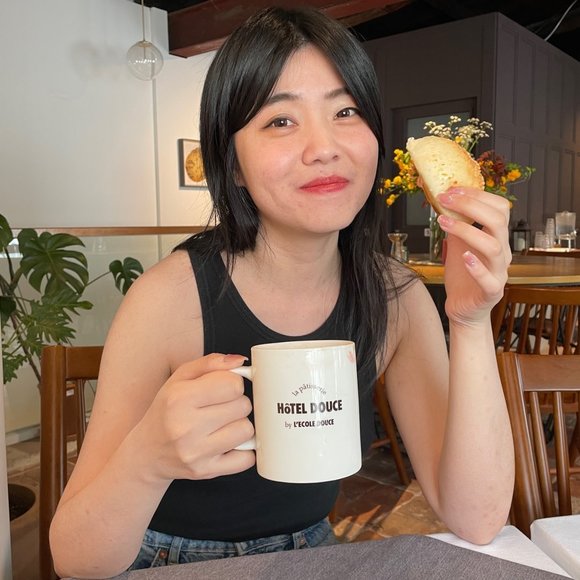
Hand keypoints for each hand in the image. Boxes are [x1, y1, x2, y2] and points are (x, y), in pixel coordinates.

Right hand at [133, 353, 254, 482]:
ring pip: (246, 430)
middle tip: (222, 407)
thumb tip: (240, 360)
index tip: (224, 388)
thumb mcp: (180, 379)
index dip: (233, 383)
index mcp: (180, 398)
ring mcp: (196, 452)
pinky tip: (228, 444)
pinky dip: (244, 451)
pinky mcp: (205, 471)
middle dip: (237, 403)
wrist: (147, 453)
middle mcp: (186, 426)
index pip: (233, 384)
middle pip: (243, 406)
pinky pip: (246, 459)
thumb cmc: (167, 411)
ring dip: (240, 425)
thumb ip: (210, 363)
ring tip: (224, 425)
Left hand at [436, 187, 510, 325]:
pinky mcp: (491, 292)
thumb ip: (455, 224)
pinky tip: (463, 257)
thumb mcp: (457, 244)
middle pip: (498, 222)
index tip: (452, 189)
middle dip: (471, 206)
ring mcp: (499, 272)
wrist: (463, 308)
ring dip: (468, 231)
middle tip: (446, 199)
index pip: (500, 208)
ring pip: (494, 247)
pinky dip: (477, 268)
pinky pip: (490, 280)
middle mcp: (502, 252)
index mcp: (496, 238)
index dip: (478, 195)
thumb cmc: (463, 274)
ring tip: (445, 222)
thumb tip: (440, 198)